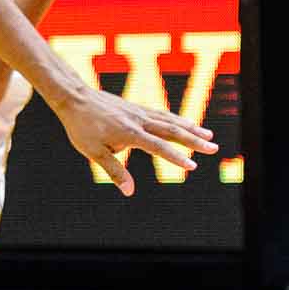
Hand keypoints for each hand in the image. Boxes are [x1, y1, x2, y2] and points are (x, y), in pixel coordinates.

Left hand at [56, 88, 216, 196]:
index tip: (192, 166)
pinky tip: (185, 123)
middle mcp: (139, 120)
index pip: (158, 147)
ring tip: (208, 134)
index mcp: (130, 133)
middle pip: (171, 131)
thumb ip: (114, 171)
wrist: (75, 98)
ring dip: (190, 128)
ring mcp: (139, 112)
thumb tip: (129, 191)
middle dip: (194, 140)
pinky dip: (176, 119)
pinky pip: (161, 114)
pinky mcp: (136, 108)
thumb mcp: (94, 152)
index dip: (176, 158)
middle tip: (213, 147)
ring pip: (169, 120)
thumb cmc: (82, 127)